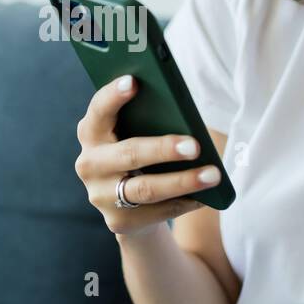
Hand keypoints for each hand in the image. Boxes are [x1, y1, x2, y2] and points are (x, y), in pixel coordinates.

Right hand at [74, 74, 219, 236]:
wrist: (127, 206)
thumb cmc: (138, 154)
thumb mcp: (135, 134)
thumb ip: (146, 121)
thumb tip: (183, 117)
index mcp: (91, 133)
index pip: (98, 110)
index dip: (113, 96)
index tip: (134, 81)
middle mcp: (89, 164)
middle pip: (128, 154)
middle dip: (163, 149)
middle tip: (195, 145)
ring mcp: (100, 196)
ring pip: (145, 189)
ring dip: (183, 182)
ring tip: (213, 175)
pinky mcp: (117, 222)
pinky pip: (157, 212)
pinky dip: (185, 202)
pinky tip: (207, 196)